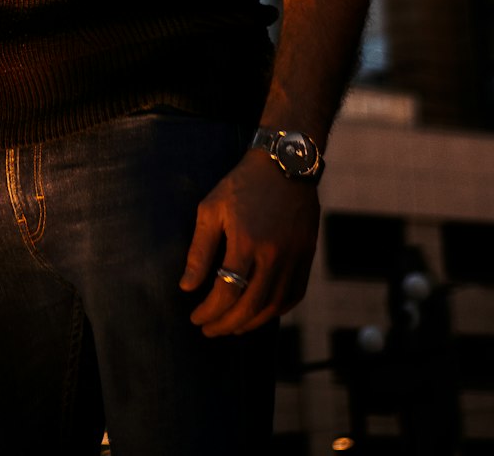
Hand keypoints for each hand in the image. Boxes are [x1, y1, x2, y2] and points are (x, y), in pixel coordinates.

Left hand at [179, 148, 319, 335]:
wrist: (285, 163)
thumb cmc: (242, 184)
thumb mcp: (211, 209)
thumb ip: (199, 251)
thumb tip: (186, 286)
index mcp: (246, 242)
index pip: (226, 292)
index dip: (208, 311)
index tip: (195, 317)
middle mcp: (273, 255)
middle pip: (250, 307)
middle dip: (226, 325)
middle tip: (209, 330)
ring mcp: (294, 257)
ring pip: (273, 306)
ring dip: (250, 323)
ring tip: (231, 326)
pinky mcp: (307, 256)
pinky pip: (294, 296)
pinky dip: (276, 311)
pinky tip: (259, 313)